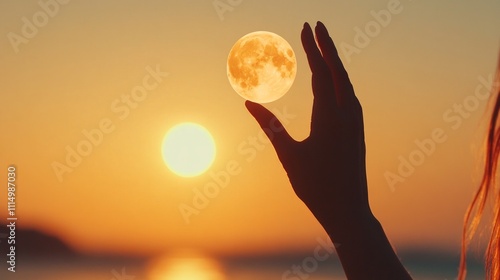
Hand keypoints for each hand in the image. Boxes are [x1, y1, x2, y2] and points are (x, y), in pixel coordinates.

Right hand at [245, 21, 370, 236]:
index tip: (305, 27)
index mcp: (330, 116)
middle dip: (325, 46)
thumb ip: (269, 125)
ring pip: (345, 81)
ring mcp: (356, 120)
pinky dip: (338, 79)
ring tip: (322, 45)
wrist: (348, 210)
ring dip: (333, 61)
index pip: (320, 72)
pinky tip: (332, 78)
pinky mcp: (357, 128)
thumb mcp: (288, 154)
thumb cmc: (315, 185)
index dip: (312, 49)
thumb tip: (248, 103)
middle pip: (336, 70)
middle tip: (315, 24)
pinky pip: (348, 94)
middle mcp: (348, 113)